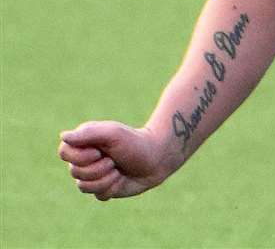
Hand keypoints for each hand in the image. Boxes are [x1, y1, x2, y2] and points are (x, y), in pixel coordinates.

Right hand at [59, 121, 173, 199]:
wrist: (156, 158)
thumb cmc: (135, 142)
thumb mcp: (113, 133)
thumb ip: (88, 133)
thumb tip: (63, 136)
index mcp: (84, 142)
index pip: (64, 153)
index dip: (81, 156)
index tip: (99, 150)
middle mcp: (85, 159)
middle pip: (75, 172)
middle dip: (98, 167)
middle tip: (114, 159)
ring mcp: (93, 175)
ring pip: (84, 187)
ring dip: (106, 178)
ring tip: (118, 168)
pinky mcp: (103, 188)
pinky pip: (98, 195)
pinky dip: (112, 188)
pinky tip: (121, 179)